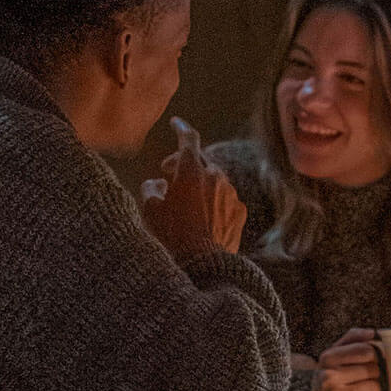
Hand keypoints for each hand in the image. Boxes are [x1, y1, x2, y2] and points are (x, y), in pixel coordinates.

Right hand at [140, 118, 246, 259]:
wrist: (204, 267)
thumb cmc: (171, 237)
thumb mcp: (150, 211)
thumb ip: (151, 189)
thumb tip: (158, 184)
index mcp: (191, 171)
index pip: (188, 139)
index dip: (180, 128)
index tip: (175, 123)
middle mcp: (215, 177)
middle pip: (199, 160)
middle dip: (183, 163)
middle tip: (167, 174)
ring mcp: (231, 194)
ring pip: (213, 180)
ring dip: (199, 184)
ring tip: (184, 203)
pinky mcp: (240, 212)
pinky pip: (225, 199)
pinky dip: (214, 202)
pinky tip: (202, 219)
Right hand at [312, 327, 387, 390]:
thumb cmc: (331, 378)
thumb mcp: (335, 355)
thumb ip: (353, 338)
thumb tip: (372, 333)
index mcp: (327, 358)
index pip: (366, 350)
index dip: (375, 356)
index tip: (371, 361)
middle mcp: (328, 376)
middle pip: (372, 369)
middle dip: (375, 374)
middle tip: (366, 379)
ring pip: (375, 387)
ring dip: (376, 390)